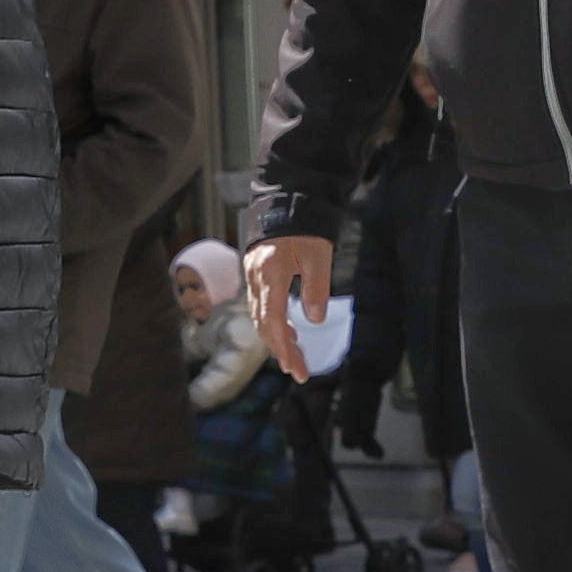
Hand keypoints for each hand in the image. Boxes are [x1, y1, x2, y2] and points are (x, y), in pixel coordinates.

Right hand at [245, 234, 336, 367]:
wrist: (285, 199)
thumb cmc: (304, 225)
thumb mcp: (318, 255)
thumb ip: (316, 287)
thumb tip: (315, 319)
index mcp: (270, 274)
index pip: (274, 320)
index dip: (284, 348)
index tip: (297, 369)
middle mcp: (256, 278)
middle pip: (264, 324)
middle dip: (280, 350)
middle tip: (299, 372)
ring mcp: (252, 276)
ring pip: (259, 317)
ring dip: (276, 339)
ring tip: (294, 357)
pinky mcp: (256, 274)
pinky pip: (261, 306)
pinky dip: (273, 323)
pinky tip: (290, 330)